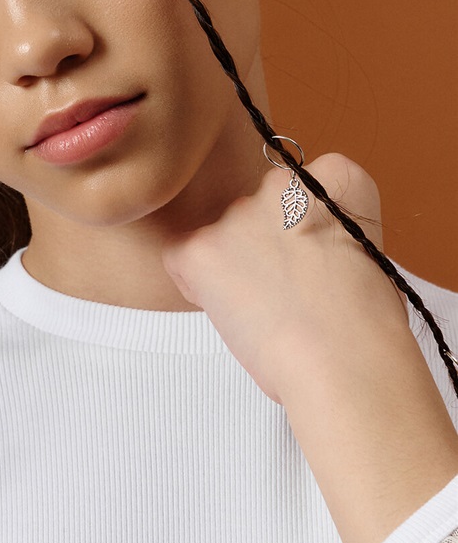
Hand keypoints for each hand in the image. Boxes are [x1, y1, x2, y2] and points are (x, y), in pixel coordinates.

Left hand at [160, 152, 406, 404]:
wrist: (344, 363)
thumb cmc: (363, 329)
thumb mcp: (362, 253)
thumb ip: (319, 232)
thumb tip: (288, 247)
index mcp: (332, 178)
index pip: (298, 192)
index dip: (301, 237)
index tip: (314, 265)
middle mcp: (282, 184)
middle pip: (253, 210)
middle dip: (257, 247)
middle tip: (281, 294)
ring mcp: (238, 213)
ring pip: (218, 236)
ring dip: (228, 267)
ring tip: (263, 311)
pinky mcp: (201, 248)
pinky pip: (180, 258)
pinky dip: (195, 285)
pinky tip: (234, 312)